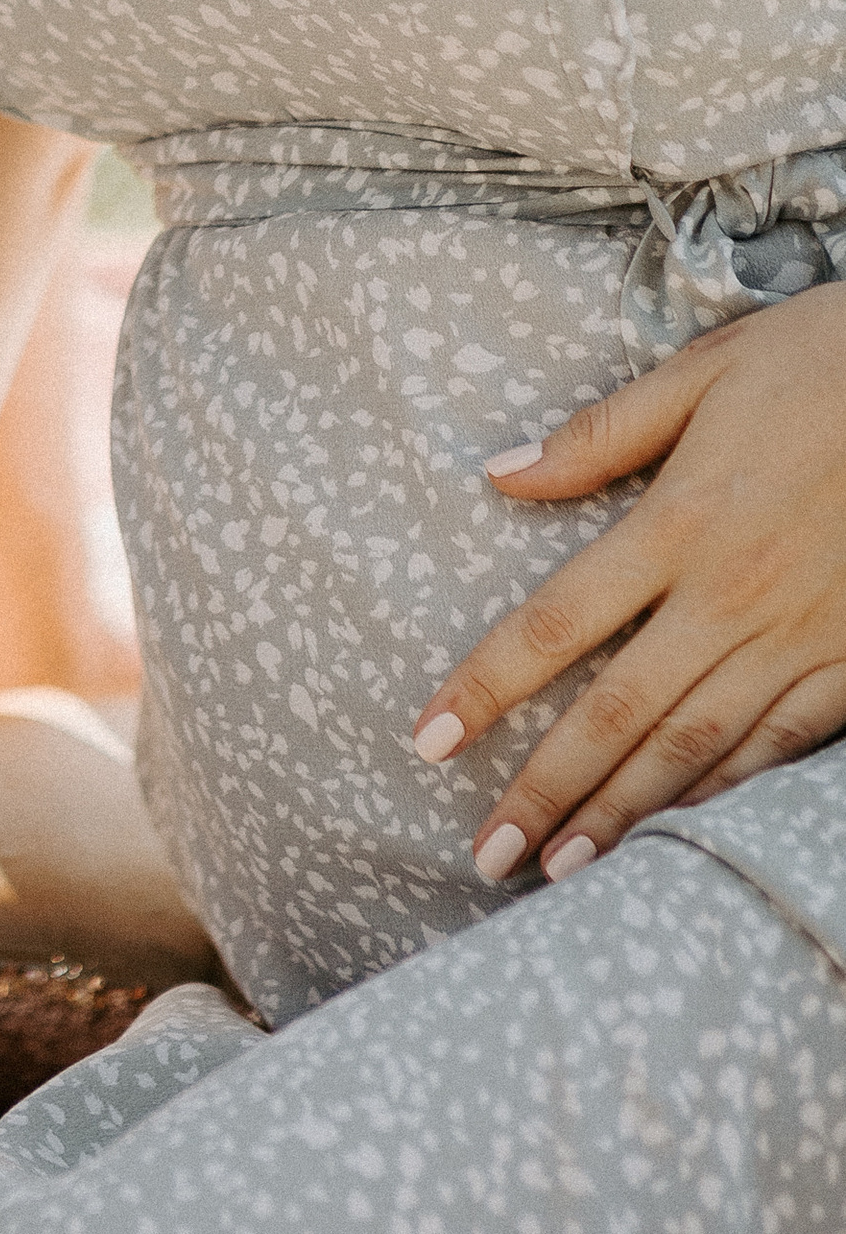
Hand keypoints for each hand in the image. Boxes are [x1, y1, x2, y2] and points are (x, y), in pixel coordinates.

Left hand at [411, 282, 845, 882]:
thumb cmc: (826, 362)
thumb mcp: (706, 371)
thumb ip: (601, 434)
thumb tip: (499, 473)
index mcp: (681, 522)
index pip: (557, 623)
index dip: (486, 687)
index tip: (428, 740)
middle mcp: (732, 595)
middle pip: (619, 712)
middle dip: (547, 791)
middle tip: (488, 855)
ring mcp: (800, 636)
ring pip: (696, 745)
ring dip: (625, 813)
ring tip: (566, 871)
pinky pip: (782, 742)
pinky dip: (726, 788)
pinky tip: (681, 823)